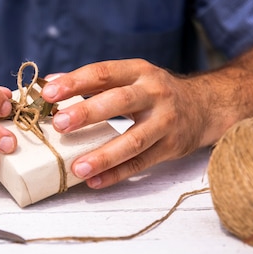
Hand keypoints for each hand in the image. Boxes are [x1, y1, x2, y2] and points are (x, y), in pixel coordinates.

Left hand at [41, 59, 207, 188]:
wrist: (204, 106)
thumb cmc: (153, 92)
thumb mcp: (130, 76)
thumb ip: (93, 81)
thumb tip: (50, 82)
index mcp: (138, 72)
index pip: (103, 73)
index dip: (75, 82)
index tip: (49, 93)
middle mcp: (154, 93)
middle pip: (120, 102)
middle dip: (88, 113)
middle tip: (60, 124)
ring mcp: (165, 121)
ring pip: (133, 140)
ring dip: (103, 155)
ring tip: (77, 167)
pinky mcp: (171, 146)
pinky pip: (141, 163)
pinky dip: (117, 174)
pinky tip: (95, 181)